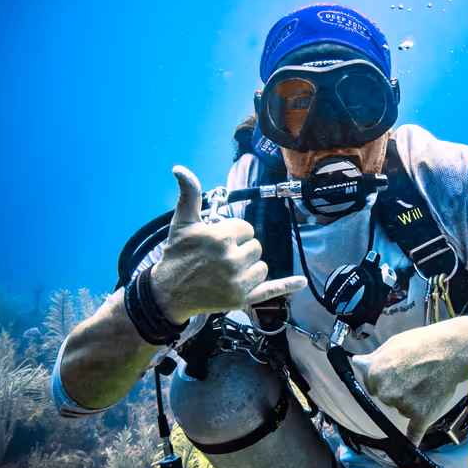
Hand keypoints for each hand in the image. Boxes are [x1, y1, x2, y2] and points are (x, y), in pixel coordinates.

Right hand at [149, 166, 306, 322]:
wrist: (167, 293)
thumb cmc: (176, 255)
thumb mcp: (181, 223)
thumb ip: (189, 194)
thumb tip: (180, 168)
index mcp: (220, 237)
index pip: (246, 229)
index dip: (233, 234)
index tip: (217, 241)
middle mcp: (232, 259)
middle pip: (256, 247)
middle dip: (241, 250)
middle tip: (219, 258)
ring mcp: (238, 281)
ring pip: (261, 266)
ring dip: (249, 267)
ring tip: (226, 271)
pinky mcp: (242, 298)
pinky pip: (271, 289)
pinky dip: (287, 285)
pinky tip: (300, 281)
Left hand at [351, 317, 467, 445]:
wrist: (451, 351)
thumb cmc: (422, 343)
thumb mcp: (393, 344)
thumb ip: (374, 358)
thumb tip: (357, 362)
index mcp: (374, 374)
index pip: (372, 385)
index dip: (385, 378)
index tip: (398, 373)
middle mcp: (385, 393)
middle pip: (386, 398)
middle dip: (397, 390)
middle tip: (414, 375)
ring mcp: (402, 406)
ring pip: (402, 409)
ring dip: (411, 401)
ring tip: (426, 383)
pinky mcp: (420, 416)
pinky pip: (414, 434)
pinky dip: (413, 441)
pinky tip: (411, 450)